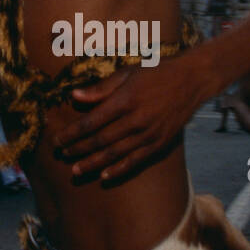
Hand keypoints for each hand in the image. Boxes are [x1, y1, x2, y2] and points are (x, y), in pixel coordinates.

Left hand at [52, 55, 205, 181]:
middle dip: (78, 150)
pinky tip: (104, 177)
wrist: (192, 80)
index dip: (72, 134)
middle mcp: (136, 120)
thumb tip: (74, 95)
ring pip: (115, 154)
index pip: (91, 122)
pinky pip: (135, 161)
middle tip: (62, 156)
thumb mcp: (127, 73)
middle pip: (100, 140)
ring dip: (93, 164)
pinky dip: (118, 170)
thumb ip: (100, 88)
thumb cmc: (156, 72)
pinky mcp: (159, 143)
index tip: (57, 141)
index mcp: (125, 100)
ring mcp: (149, 134)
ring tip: (76, 171)